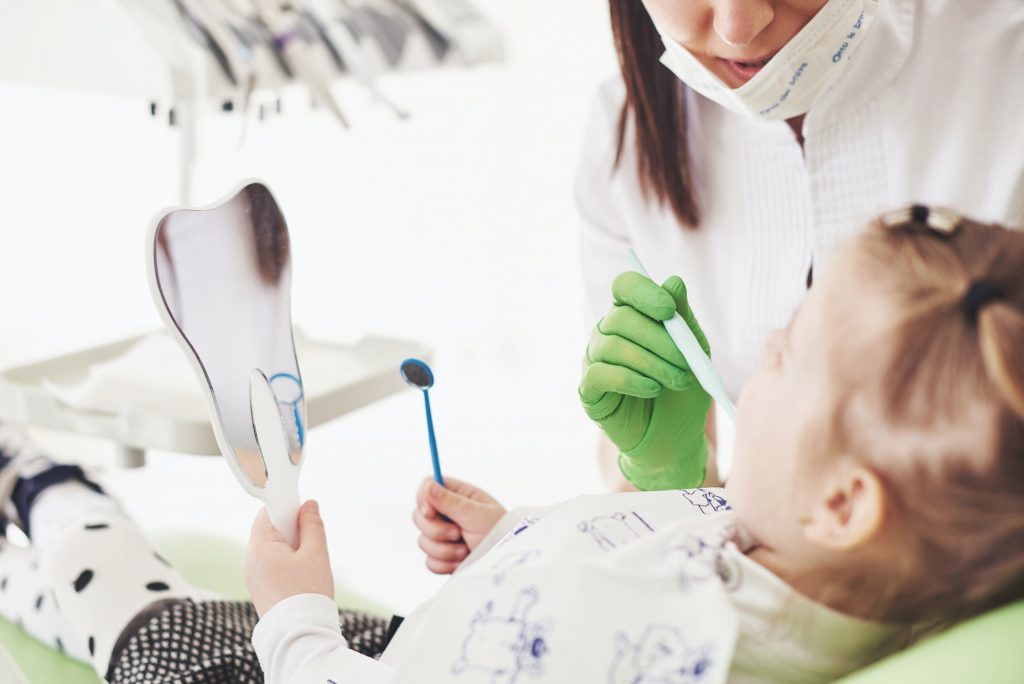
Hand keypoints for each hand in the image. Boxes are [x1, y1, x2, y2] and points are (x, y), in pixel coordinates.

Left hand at [244, 500, 334, 617]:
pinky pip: (269, 563)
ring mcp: (252, 574)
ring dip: (289, 546)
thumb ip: (312, 525)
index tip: (304, 513)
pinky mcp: (257, 587)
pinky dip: (284, 561)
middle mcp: (250, 559)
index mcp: (260, 546)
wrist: (298, 634)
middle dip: (291, 529)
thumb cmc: (307, 594)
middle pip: (269, 529)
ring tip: (307, 562)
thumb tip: (309, 506)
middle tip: (310, 541)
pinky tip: (299, 574)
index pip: (268, 512)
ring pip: (270, 547)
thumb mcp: (316, 553)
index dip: (288, 507)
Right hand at [413, 477, 505, 574]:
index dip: (423, 498)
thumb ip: (450, 501)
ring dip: (445, 550)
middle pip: (419, 516)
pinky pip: (429, 561)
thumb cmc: (499, 533)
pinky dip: (445, 564)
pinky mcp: (443, 557)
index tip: (430, 513)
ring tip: (465, 551)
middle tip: (458, 534)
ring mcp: (443, 536)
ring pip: (423, 541)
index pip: (428, 487)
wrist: (504, 564)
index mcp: (458, 496)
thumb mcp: (476, 514)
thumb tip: (428, 485)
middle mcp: (448, 514)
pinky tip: (461, 563)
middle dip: (437, 530)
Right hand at [579, 272, 711, 490]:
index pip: (625, 287)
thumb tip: (674, 281)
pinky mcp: (589, 390)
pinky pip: (600, 374)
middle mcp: (607, 333)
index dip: (643, 293)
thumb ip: (683, 318)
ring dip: (652, 363)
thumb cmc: (684, 391)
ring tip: (677, 381)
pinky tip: (652, 390)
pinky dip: (631, 380)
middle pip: (621, 318)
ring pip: (612, 346)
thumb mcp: (694, 352)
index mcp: (632, 315)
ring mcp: (594, 360)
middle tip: (686, 362)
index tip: (668, 311)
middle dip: (659, 339)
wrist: (676, 438)